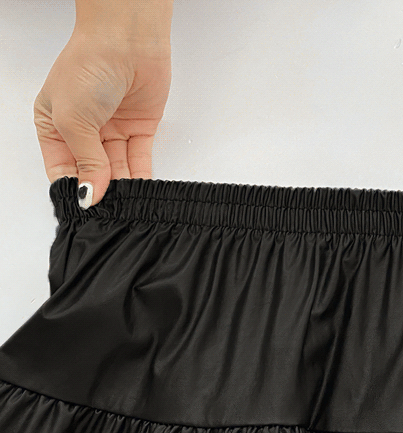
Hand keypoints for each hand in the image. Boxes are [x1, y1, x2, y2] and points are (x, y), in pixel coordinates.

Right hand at [34, 28, 170, 207]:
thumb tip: (90, 193)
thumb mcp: (73, 120)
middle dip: (100, 190)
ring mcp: (112, 128)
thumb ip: (86, 160)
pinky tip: (140, 193)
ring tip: (125, 206)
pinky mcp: (140, 126)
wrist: (126, 41)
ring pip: (117, 167)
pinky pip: (139, 158)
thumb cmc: (88, 68)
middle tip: (108, 211)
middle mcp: (83, 128)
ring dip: (122, 187)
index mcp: (53, 124)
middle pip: (92, 170)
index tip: (83, 208)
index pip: (61, 167)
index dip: (72, 188)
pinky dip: (140, 176)